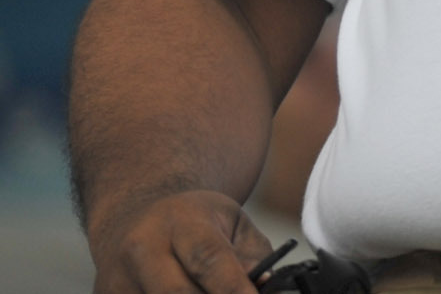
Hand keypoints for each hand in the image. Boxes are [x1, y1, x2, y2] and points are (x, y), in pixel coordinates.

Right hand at [88, 187, 272, 293]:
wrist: (134, 215)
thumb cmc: (194, 223)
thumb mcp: (231, 222)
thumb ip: (252, 256)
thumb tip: (263, 286)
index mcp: (180, 221)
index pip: (208, 259)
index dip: (233, 288)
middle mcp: (142, 249)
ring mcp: (117, 280)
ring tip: (212, 291)